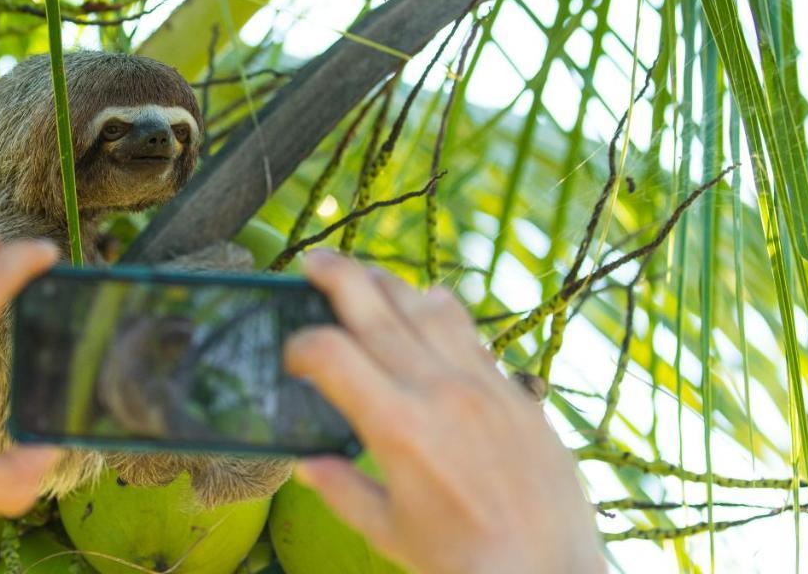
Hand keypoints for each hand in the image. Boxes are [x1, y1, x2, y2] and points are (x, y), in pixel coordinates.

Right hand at [285, 250, 604, 573]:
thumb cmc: (464, 564)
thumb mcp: (389, 532)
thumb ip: (342, 490)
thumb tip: (306, 465)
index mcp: (398, 427)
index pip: (330, 354)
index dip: (300, 345)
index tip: (291, 355)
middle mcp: (440, 391)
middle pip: (376, 306)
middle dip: (335, 276)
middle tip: (312, 262)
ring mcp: (484, 384)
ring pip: (428, 305)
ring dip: (390, 284)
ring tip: (366, 277)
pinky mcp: (516, 391)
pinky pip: (473, 332)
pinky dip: (440, 310)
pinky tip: (427, 307)